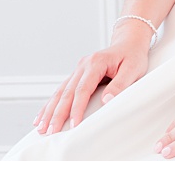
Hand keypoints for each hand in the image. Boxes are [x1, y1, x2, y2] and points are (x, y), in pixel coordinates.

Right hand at [34, 23, 152, 135]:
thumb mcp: (133, 69)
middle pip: (67, 92)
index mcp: (96, 62)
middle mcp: (83, 65)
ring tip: (40, 127)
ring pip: (60, 92)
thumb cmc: (133, 56)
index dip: (77, 108)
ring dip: (50, 110)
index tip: (73, 124)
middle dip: (57, 113)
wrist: (129, 43)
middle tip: (50, 131)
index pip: (83, 89)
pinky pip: (62, 90)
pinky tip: (42, 115)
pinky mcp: (78, 75)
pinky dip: (51, 104)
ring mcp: (79, 69)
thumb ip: (120, 85)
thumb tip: (106, 101)